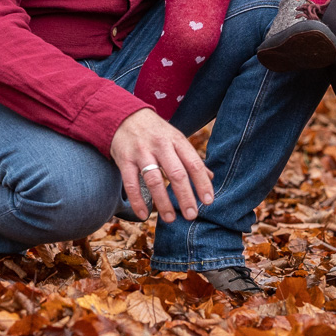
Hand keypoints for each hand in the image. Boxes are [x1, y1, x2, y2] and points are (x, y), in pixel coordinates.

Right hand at [110, 108, 213, 222]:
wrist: (125, 116)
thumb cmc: (156, 132)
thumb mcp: (176, 138)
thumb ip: (191, 158)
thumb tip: (211, 177)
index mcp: (177, 140)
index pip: (194, 163)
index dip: (202, 183)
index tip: (209, 201)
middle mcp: (161, 145)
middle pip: (176, 173)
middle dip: (185, 196)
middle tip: (192, 215)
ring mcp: (142, 152)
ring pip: (154, 180)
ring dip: (163, 202)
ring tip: (171, 219)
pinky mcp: (124, 160)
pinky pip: (131, 183)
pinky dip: (137, 201)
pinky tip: (144, 214)